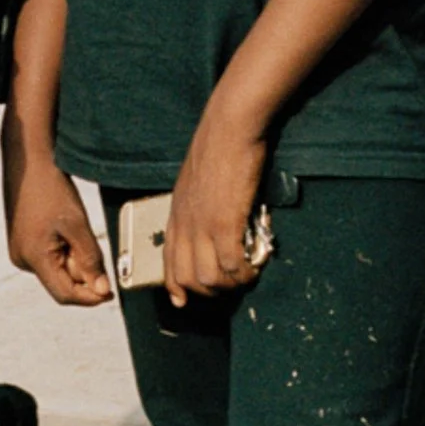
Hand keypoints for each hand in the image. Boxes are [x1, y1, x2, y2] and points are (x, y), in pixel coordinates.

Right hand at [8, 159, 110, 306]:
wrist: (27, 160)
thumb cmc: (50, 188)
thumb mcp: (77, 224)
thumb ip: (90, 260)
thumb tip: (102, 290)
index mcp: (33, 258)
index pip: (65, 295)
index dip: (90, 298)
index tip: (111, 292)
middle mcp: (22, 260)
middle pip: (62, 282)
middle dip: (84, 271)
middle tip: (93, 243)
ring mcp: (20, 252)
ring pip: (57, 269)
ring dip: (75, 258)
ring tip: (77, 229)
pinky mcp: (23, 243)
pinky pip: (49, 257)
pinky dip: (65, 249)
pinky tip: (67, 227)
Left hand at [165, 102, 269, 302]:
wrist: (230, 126)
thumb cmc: (220, 145)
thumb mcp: (199, 179)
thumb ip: (201, 201)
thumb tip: (219, 217)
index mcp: (176, 212)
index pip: (168, 260)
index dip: (176, 285)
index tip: (183, 300)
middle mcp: (184, 223)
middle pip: (186, 278)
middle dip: (210, 290)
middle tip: (234, 283)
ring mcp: (202, 225)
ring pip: (208, 278)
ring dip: (231, 284)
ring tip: (248, 275)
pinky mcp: (223, 223)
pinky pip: (231, 264)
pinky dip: (245, 272)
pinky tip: (256, 265)